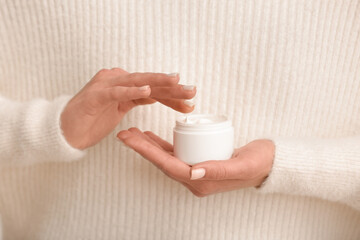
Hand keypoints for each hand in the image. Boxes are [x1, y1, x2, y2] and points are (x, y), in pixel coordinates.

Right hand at [61, 68, 195, 148]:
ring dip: (157, 83)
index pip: (154, 89)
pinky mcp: (95, 96)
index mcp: (125, 86)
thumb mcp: (121, 109)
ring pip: (137, 82)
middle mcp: (117, 81)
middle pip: (149, 83)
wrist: (65, 131)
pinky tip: (147, 91)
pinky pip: (116, 92)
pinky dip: (132, 91)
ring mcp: (105, 86)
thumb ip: (136, 98)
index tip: (191, 102)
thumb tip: (156, 94)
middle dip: (172, 87)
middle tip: (193, 90)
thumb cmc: (92, 120)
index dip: (173, 95)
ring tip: (176, 82)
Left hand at [117, 128, 274, 196]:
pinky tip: (151, 137)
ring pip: (165, 157)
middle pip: (162, 162)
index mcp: (201, 182)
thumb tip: (192, 173)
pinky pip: (175, 154)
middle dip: (141, 148)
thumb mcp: (241, 165)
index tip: (131, 139)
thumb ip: (217, 171)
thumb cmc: (257, 163)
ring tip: (132, 133)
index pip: (168, 166)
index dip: (148, 152)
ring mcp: (195, 171)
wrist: (268, 163)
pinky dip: (162, 145)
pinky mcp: (198, 161)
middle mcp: (194, 179)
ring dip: (148, 146)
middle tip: (124, 134)